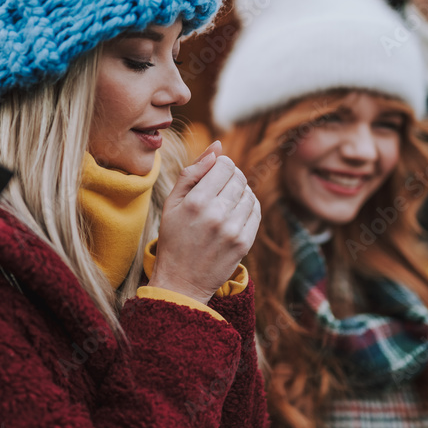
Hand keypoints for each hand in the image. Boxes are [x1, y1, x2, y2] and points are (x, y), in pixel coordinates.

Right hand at [149, 141, 261, 304]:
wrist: (181, 281)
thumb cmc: (174, 237)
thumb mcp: (172, 202)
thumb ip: (193, 170)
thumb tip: (217, 146)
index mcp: (195, 201)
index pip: (225, 164)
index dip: (221, 164)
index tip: (214, 173)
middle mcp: (216, 214)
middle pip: (239, 177)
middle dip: (231, 177)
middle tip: (218, 189)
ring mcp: (232, 230)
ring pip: (249, 193)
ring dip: (240, 193)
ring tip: (225, 203)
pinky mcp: (244, 243)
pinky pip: (255, 211)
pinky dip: (248, 207)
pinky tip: (234, 213)